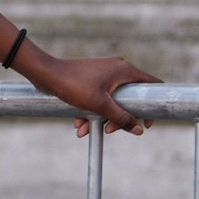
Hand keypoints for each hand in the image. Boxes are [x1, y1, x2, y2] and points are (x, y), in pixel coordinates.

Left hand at [20, 45, 159, 137]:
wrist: (45, 73)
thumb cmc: (73, 85)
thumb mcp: (100, 105)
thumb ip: (121, 118)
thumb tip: (139, 131)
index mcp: (125, 70)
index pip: (152, 85)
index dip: (153, 106)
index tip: (146, 123)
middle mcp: (118, 68)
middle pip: (129, 97)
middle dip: (119, 117)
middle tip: (109, 130)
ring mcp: (105, 72)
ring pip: (111, 99)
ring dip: (101, 117)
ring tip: (84, 129)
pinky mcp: (93, 77)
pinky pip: (99, 96)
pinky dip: (92, 110)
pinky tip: (78, 123)